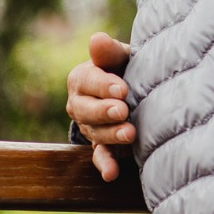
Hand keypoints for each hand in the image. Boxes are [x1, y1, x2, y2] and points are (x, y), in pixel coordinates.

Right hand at [65, 32, 133, 181]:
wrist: (133, 89)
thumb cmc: (125, 67)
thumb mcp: (120, 56)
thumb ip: (109, 51)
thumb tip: (97, 39)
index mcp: (81, 79)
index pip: (89, 81)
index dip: (105, 86)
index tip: (122, 89)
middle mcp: (79, 104)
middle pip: (87, 110)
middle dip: (105, 111)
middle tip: (123, 111)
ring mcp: (89, 126)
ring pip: (96, 132)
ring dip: (111, 135)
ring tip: (130, 134)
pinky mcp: (101, 144)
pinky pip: (100, 156)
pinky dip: (105, 164)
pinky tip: (111, 173)